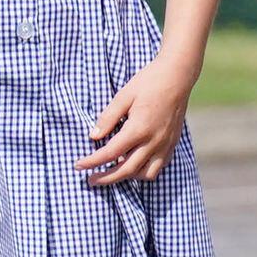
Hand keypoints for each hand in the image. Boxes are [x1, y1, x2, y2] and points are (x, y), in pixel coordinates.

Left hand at [79, 52, 197, 186]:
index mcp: (139, 128)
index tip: (78, 166)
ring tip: (111, 172)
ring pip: (146, 173)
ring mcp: (166, 144)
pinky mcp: (173, 143)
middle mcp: (154, 141)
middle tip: (90, 180)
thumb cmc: (148, 83)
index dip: (92, 162)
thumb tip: (93, 137)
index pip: (111, 153)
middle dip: (106, 178)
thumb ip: (108, 118)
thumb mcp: (123, 96)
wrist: (178, 76)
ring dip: (127, 176)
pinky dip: (144, 171)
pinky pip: (159, 166)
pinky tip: (132, 164)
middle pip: (127, 170)